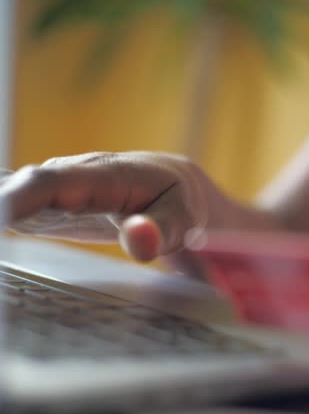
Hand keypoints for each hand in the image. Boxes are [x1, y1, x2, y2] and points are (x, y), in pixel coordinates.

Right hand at [1, 151, 278, 265]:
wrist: (179, 189)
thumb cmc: (182, 203)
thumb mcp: (184, 220)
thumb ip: (162, 230)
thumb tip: (138, 239)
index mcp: (106, 175)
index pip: (52, 182)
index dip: (18, 198)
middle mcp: (78, 175)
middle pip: (26, 184)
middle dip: (0, 203)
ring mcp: (66, 187)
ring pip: (21, 189)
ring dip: (2, 205)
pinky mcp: (60, 202)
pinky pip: (26, 201)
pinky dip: (8, 209)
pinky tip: (3, 222)